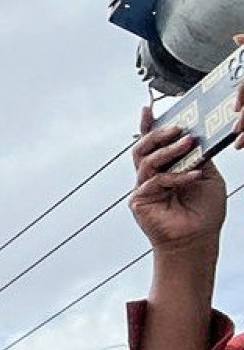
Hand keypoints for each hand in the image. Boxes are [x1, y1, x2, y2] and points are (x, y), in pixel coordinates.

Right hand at [130, 102, 226, 256]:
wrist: (198, 239)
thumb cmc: (203, 212)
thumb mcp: (208, 176)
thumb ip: (198, 158)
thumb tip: (194, 138)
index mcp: (165, 169)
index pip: (153, 144)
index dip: (147, 127)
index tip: (147, 110)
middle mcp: (151, 177)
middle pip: (143, 149)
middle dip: (158, 134)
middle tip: (177, 128)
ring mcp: (144, 189)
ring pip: (147, 161)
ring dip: (168, 150)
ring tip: (187, 143)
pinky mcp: (141, 201)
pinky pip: (156, 181)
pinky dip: (176, 176)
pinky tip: (193, 175)